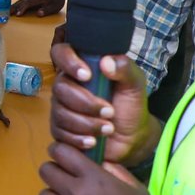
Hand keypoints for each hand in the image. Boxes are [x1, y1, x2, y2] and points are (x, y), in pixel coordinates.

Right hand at [13, 0, 63, 17]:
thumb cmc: (56, 0)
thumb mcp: (55, 7)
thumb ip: (47, 10)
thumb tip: (39, 13)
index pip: (29, 3)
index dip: (23, 8)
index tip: (18, 14)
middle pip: (22, 1)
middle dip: (15, 7)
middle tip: (8, 14)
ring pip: (21, 1)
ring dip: (14, 6)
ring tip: (7, 12)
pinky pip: (21, 1)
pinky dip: (15, 5)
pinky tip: (11, 9)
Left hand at [37, 138, 160, 194]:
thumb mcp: (136, 190)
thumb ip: (116, 171)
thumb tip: (100, 163)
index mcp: (92, 178)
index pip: (62, 152)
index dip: (60, 150)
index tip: (66, 155)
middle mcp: (73, 193)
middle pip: (45, 170)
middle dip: (54, 170)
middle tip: (66, 178)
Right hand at [49, 39, 152, 166]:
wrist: (132, 138)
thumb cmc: (130, 106)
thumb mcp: (134, 85)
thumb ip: (125, 68)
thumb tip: (106, 61)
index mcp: (82, 67)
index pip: (61, 52)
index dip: (68, 61)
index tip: (87, 75)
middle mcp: (67, 86)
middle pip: (60, 88)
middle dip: (86, 103)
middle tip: (110, 111)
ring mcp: (61, 108)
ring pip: (60, 113)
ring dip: (86, 124)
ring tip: (108, 129)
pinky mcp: (60, 129)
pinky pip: (60, 133)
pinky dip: (79, 139)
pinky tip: (93, 141)